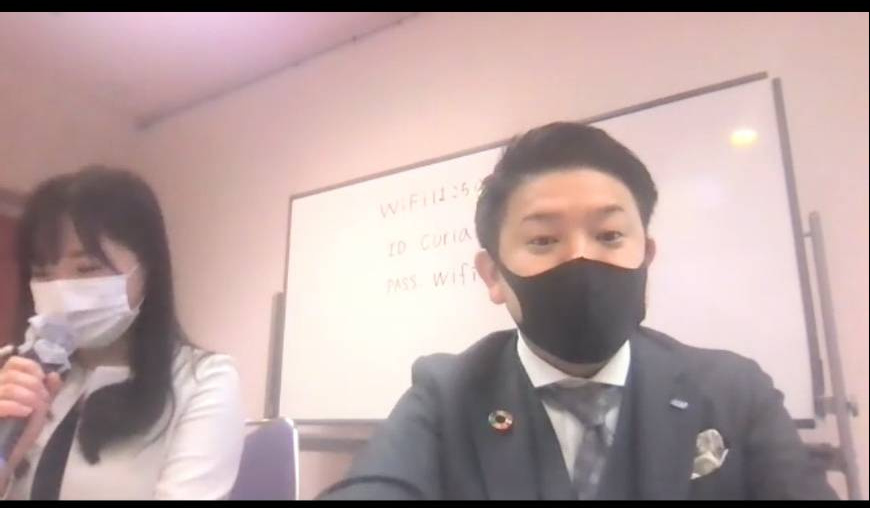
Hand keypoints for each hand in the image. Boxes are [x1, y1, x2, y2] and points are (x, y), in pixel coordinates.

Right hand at [0, 356, 61, 482]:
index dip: (31, 368)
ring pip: (9, 387)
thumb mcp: (37, 410)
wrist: (3, 460)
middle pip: (12, 373)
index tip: (42, 380)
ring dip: (29, 396)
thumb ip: (46, 391)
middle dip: (34, 385)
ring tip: (35, 409)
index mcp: (2, 383)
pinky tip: (26, 412)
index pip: (14, 362)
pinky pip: (0, 404)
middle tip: (43, 400)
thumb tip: (54, 374)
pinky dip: (17, 406)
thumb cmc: (19, 434)